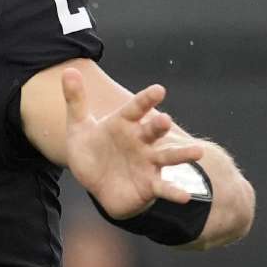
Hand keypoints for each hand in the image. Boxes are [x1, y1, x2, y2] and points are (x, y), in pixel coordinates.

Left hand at [62, 67, 203, 219]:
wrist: (96, 182)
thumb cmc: (92, 149)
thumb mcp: (79, 126)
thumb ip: (76, 99)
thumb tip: (68, 70)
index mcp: (124, 124)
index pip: (136, 108)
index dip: (146, 99)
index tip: (159, 90)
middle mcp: (141, 141)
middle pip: (152, 131)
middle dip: (159, 125)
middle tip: (165, 120)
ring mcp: (148, 162)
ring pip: (167, 156)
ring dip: (182, 155)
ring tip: (198, 152)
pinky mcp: (150, 184)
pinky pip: (164, 188)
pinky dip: (174, 191)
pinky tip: (185, 196)